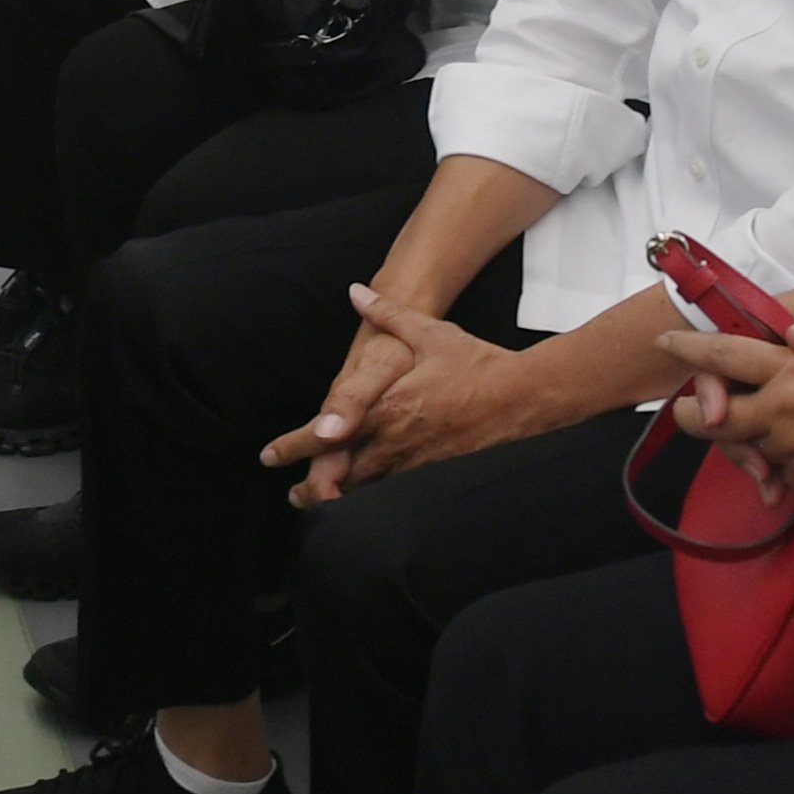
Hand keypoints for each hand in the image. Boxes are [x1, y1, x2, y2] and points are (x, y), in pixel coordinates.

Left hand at [269, 291, 566, 501]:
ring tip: (320, 502)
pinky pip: (397, 489)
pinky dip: (375, 496)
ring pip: (367, 487)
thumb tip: (357, 291)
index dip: (294, 446)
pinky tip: (367, 499)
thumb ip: (387, 313)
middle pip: (340, 473)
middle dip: (312, 487)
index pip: (327, 432)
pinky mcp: (436, 471)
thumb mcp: (429, 333)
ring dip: (340, 496)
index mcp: (385, 406)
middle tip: (292, 495)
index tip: (268, 456)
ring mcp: (416, 460)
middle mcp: (395, 439)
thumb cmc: (475, 363)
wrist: (524, 396)